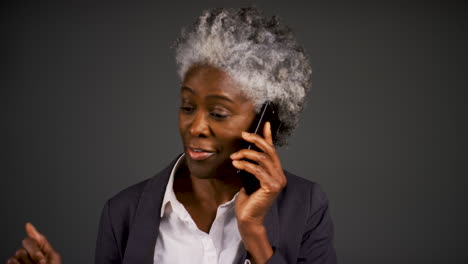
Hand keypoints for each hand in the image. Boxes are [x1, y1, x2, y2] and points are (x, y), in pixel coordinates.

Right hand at [7, 223, 61, 263]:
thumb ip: (40, 240)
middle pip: (24, 245)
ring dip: (26, 263)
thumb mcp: (51, 256)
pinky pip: (10, 262)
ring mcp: (19, 262)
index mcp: (38, 249)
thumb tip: (27, 225)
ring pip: (17, 255)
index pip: (31, 239)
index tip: (42, 258)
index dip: (36, 249)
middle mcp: (27, 255)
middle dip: (33, 254)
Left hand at [231, 121, 286, 262]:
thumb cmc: (248, 199)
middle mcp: (280, 175)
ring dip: (246, 154)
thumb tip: (246, 149)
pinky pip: (257, 170)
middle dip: (256, 140)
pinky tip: (237, 164)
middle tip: (244, 135)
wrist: (248, 218)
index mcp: (276, 172)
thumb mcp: (249, 177)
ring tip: (234, 156)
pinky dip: (245, 165)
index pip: (273, 150)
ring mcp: (277, 181)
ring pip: (262, 159)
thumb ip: (252, 165)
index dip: (268, 136)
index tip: (265, 123)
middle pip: (269, 151)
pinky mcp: (271, 187)